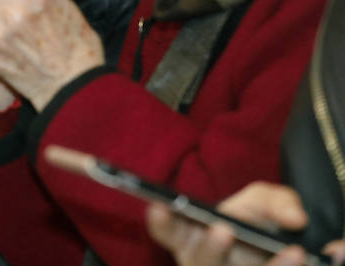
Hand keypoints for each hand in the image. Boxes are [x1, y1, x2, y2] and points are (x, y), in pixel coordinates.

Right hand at [147, 182, 341, 265]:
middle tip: (223, 229)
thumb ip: (275, 201)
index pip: (168, 231)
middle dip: (210, 248)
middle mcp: (204, 264)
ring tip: (295, 251)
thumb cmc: (256, 229)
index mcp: (192, 238)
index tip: (159, 206)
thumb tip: (294, 219)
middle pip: (203, 263)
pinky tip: (301, 257)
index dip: (161, 222)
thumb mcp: (262, 205)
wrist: (283, 256)